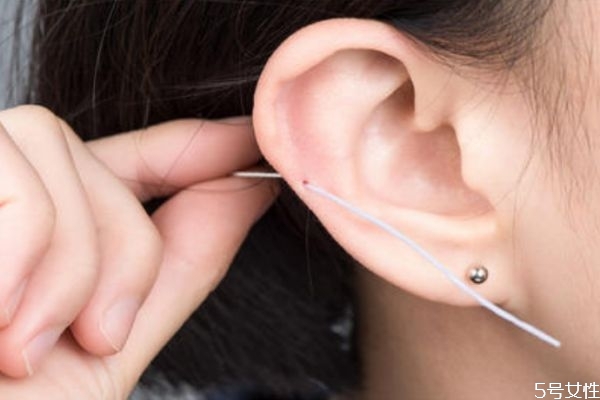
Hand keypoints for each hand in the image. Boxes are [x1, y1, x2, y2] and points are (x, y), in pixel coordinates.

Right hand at [0, 106, 276, 386]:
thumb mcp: (105, 350)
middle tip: (90, 339)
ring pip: (59, 159)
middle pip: (100, 164)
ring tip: (16, 348)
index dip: (194, 144)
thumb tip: (245, 189)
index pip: (137, 157)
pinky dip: (22, 261)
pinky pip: (15, 191)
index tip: (245, 135)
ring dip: (67, 272)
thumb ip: (177, 264)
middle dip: (122, 258)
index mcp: (49, 230)